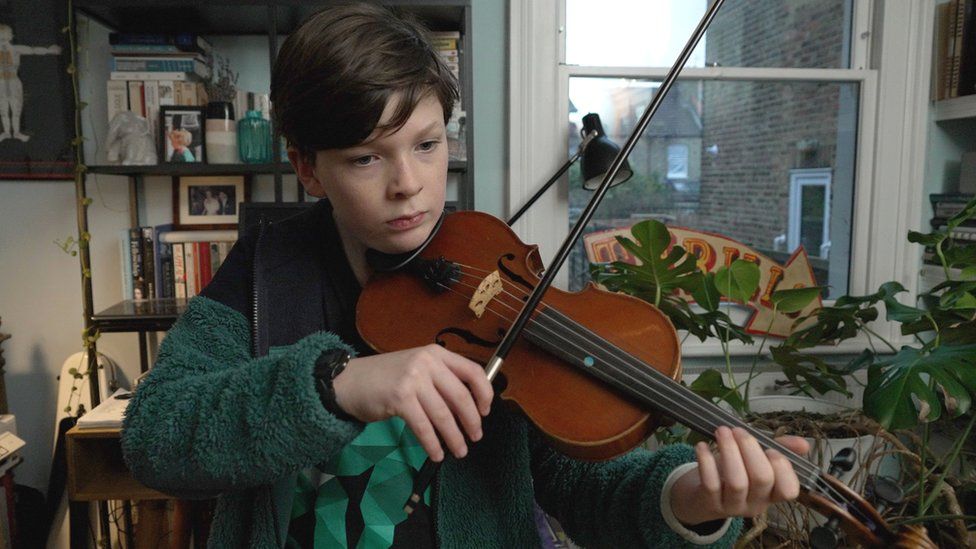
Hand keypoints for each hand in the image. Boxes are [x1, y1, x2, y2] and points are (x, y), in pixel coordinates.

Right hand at [332, 344, 492, 461]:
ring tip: (459, 450)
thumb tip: (469, 406)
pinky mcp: (399, 398)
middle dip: (472, 421)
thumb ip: (440, 379)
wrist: (349, 381)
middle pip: (461, 396)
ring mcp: (413, 379)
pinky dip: (432, 444)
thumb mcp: (417, 368)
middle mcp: (427, 363)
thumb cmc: (385, 378)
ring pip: (443, 415)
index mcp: (436, 353)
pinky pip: (423, 427)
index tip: (485, 411)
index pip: (473, 371)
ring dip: (454, 437)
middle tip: (475, 437)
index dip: (484, 393)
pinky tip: (437, 453)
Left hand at [669, 426, 809, 524]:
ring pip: (737, 482)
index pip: (789, 490)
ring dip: (729, 451)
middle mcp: (755, 504)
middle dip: (750, 449)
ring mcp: (732, 506)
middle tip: (737, 430)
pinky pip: (711, 483)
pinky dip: (706, 461)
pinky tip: (702, 446)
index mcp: (771, 494)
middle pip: (762, 479)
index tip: (771, 448)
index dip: (783, 468)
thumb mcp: (755, 462)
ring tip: (722, 431)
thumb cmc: (733, 474)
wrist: (699, 498)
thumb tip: (804, 444)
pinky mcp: (709, 503)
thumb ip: (779, 450)